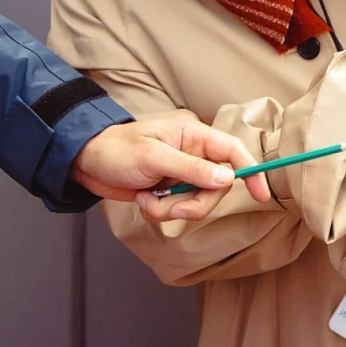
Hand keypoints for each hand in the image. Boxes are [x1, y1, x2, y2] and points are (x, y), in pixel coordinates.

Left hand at [72, 113, 269, 220]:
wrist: (84, 162)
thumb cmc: (116, 150)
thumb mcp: (154, 157)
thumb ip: (192, 169)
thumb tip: (228, 180)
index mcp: (193, 135)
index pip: (233, 152)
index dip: (251, 171)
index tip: (260, 195)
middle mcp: (192, 153)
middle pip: (216, 187)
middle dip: (193, 203)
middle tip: (170, 205)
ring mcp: (180, 173)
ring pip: (196, 202)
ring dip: (171, 209)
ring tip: (146, 200)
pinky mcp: (168, 190)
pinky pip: (178, 209)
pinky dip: (160, 211)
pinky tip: (142, 199)